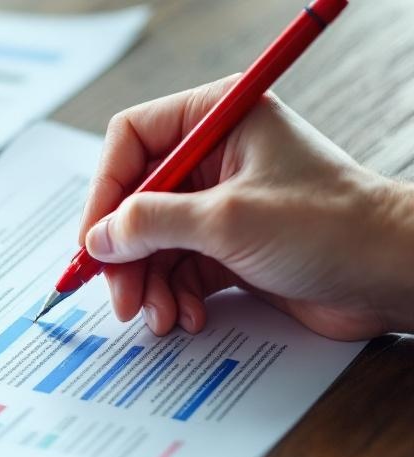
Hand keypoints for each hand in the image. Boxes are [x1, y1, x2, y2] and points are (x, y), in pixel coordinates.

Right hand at [79, 75, 413, 340]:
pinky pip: (179, 269)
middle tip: (119, 296)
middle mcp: (215, 156)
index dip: (105, 190)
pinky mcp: (229, 245)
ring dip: (149, 284)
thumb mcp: (226, 220)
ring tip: (159, 317)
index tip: (93, 239)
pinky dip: (174, 296)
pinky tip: (186, 317)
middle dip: (126, 254)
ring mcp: (221, 203)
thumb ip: (151, 224)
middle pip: (136, 200)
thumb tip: (98, 237)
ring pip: (153, 241)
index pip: (132, 140)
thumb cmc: (330, 228)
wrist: (393, 277)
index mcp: (217, 119)